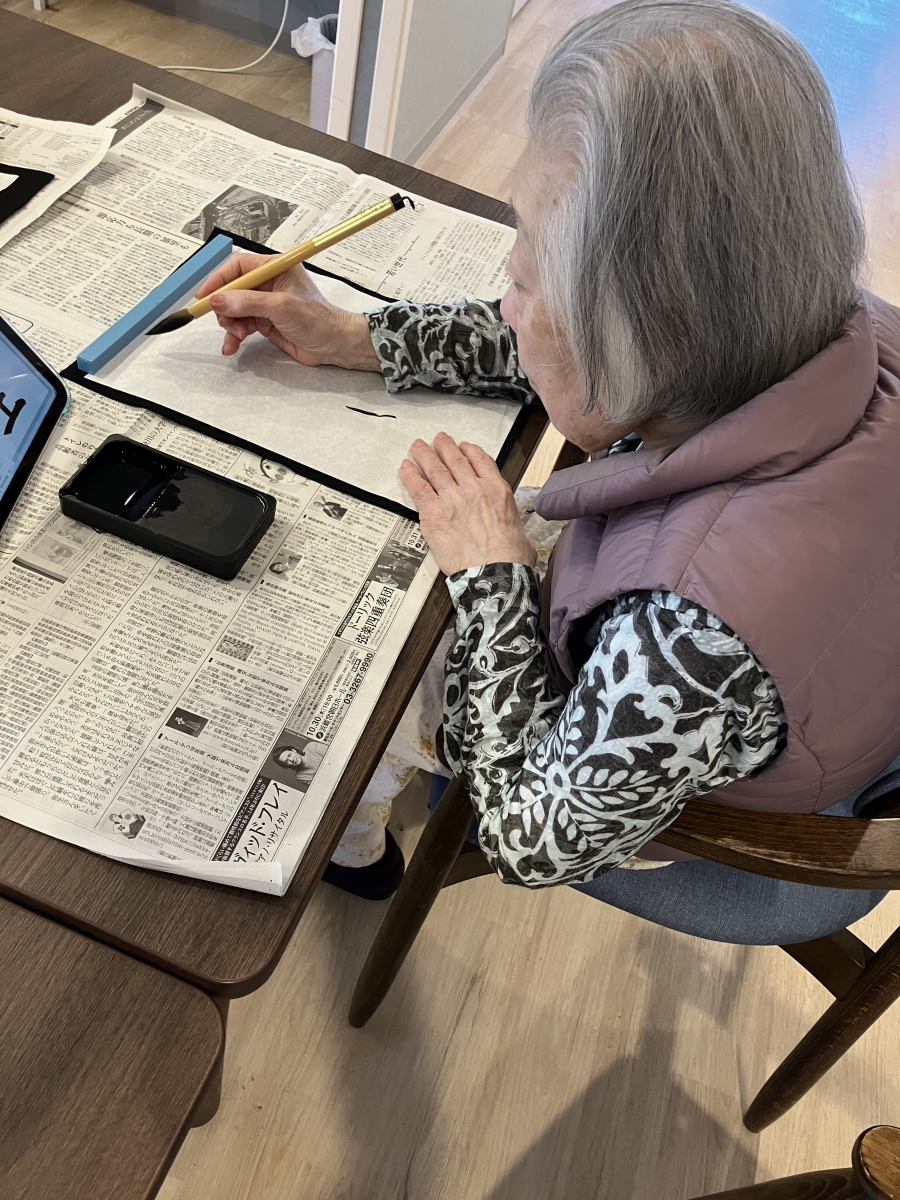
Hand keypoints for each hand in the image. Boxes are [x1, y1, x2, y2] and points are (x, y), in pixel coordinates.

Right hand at [194, 252, 380, 370]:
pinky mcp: (265, 321)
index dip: (218, 279)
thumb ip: (248, 302)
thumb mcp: (281, 307)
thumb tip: (217, 301)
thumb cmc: (318, 320)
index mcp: (275, 268)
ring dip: (230, 324)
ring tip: (238, 336)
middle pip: (232, 289)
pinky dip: (234, 335)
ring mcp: (266, 303)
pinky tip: (231, 346)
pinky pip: (241, 325)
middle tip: (227, 322)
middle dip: (225, 307)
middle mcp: (268, 283)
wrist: (335, 345)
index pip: (238, 266)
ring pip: (234, 309)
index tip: (204, 296)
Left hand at [400, 433, 535, 576]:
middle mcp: (474, 489)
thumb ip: (510, 520)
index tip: (463, 447)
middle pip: (455, 460)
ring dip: (425, 455)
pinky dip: (410, 476)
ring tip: (418, 447)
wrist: (496, 573)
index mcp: (497, 490)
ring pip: (436, 469)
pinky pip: (418, 488)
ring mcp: (453, 499)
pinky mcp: (434, 514)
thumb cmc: (510, 558)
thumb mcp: (520, 528)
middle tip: (437, 440)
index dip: (469, 450)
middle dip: (444, 447)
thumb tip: (512, 530)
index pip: (481, 460)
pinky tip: (406, 468)